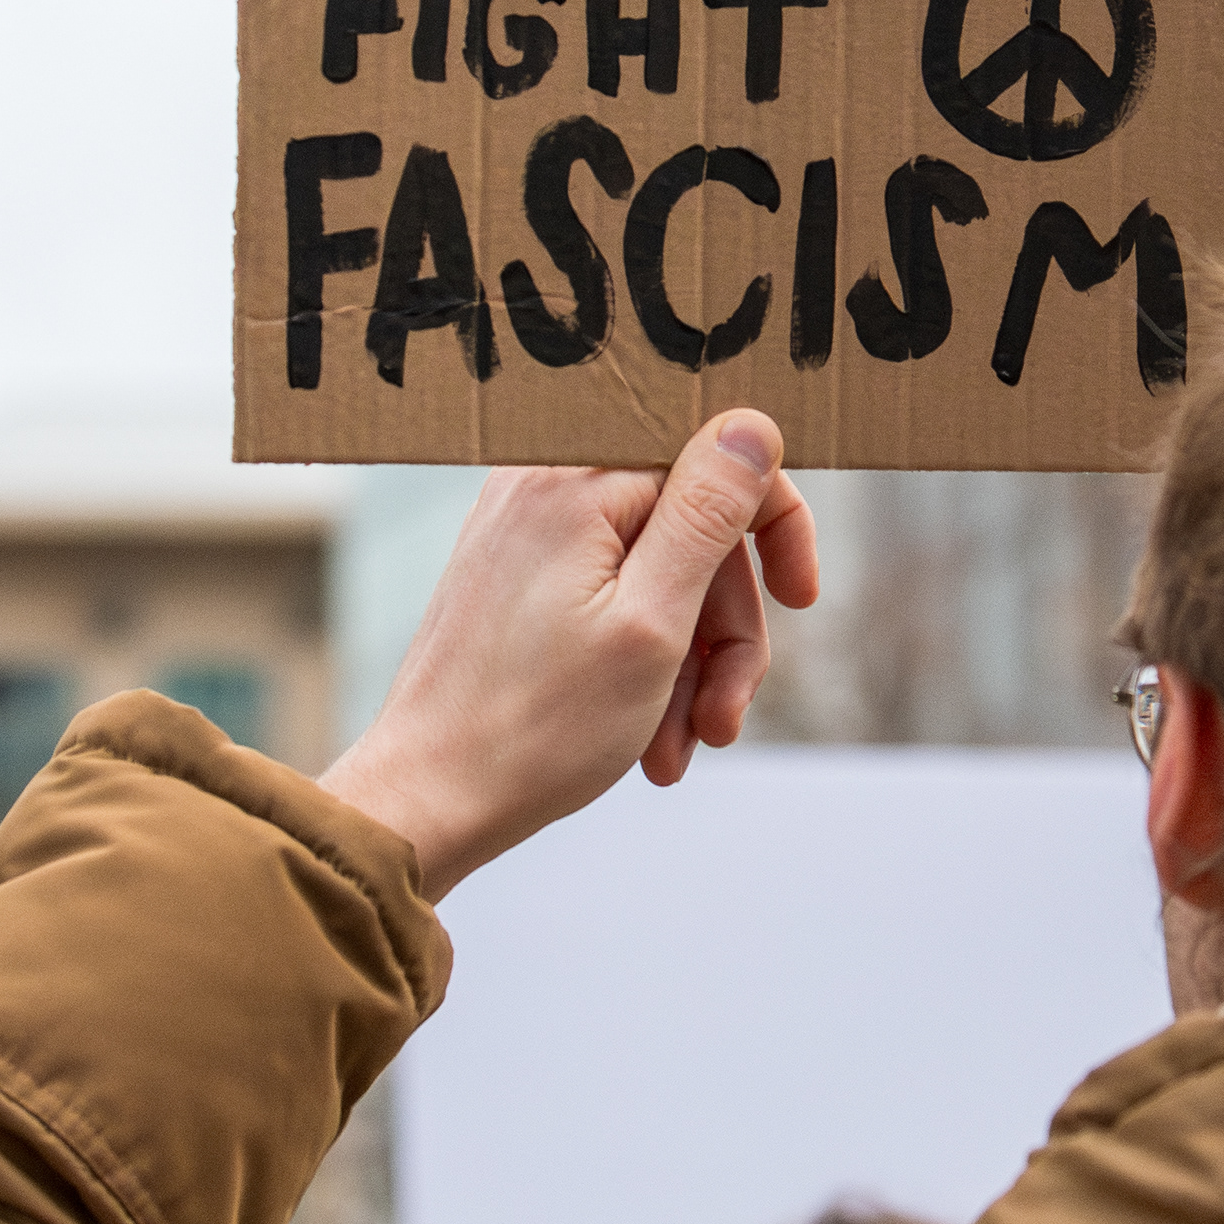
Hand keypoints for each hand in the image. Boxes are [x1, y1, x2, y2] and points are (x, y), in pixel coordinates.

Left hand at [324, 410, 818, 898]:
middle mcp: (543, 484)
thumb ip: (708, 514)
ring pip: (658, 573)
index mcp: (577, 482)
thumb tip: (751, 422)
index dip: (775, 527)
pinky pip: (610, 598)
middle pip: (693, 526)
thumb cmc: (535, 728)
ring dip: (688, 664)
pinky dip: (642, 665)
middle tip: (723, 720)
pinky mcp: (514, 577)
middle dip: (725, 629)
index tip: (799, 601)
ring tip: (678, 750)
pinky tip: (647, 739)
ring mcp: (523, 531)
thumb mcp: (653, 623)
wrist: (424, 802)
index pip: (718, 459)